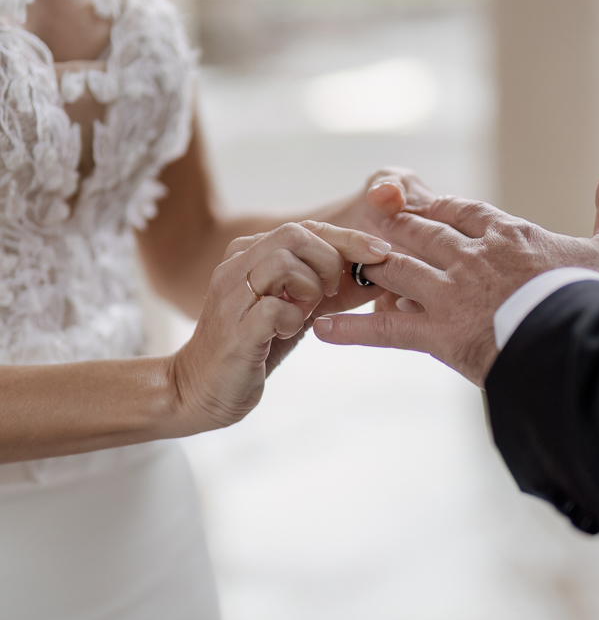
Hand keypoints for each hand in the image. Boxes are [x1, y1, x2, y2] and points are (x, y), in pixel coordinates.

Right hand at [168, 222, 391, 431]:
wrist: (198, 390)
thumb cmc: (252, 348)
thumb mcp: (292, 311)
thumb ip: (323, 291)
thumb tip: (373, 274)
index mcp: (248, 257)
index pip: (304, 229)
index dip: (347, 238)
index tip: (379, 252)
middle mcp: (234, 268)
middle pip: (293, 235)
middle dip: (330, 260)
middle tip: (334, 292)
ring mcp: (231, 298)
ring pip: (282, 263)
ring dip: (310, 288)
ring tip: (308, 312)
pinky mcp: (234, 332)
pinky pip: (273, 308)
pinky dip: (293, 318)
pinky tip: (290, 331)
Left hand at [314, 163, 598, 386]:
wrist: (583, 345)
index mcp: (505, 235)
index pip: (458, 211)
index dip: (432, 206)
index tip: (411, 200)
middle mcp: (470, 257)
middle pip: (417, 233)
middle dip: (388, 225)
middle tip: (359, 219)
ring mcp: (450, 294)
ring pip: (394, 268)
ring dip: (364, 265)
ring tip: (335, 264)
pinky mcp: (438, 333)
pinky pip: (385, 328)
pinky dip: (351, 329)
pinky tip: (320, 328)